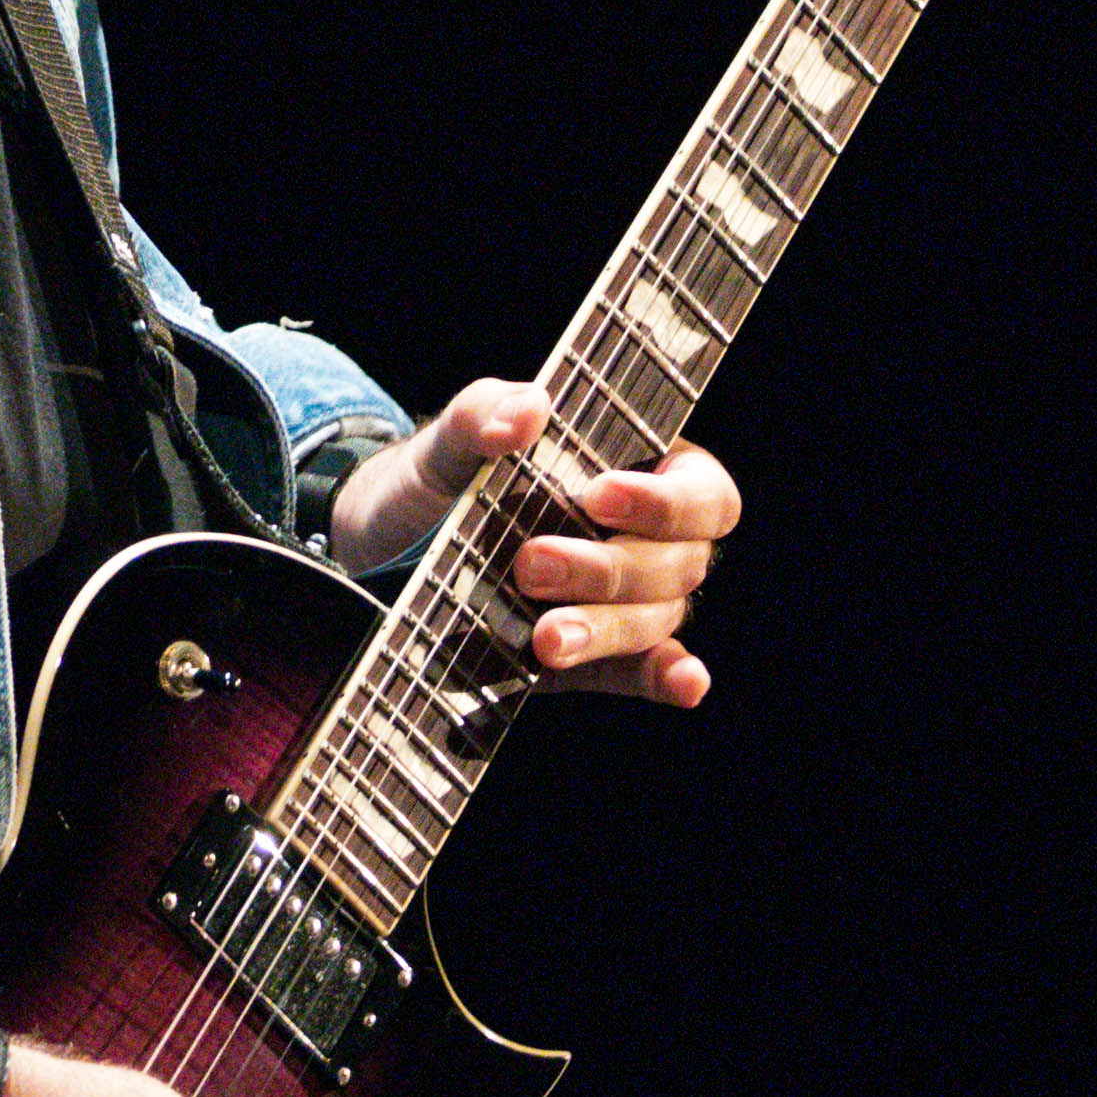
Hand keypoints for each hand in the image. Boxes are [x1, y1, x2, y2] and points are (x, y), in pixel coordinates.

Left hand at [323, 379, 743, 707]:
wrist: (394, 546)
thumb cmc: (445, 476)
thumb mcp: (452, 439)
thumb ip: (484, 413)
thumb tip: (528, 410)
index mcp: (643, 471)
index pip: (702, 492)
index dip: (667, 502)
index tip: (599, 496)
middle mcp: (648, 540)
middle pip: (679, 564)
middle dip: (609, 569)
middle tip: (532, 563)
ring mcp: (625, 602)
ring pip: (654, 620)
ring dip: (605, 629)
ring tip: (545, 637)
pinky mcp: (594, 657)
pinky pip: (644, 670)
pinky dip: (665, 679)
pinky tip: (683, 687)